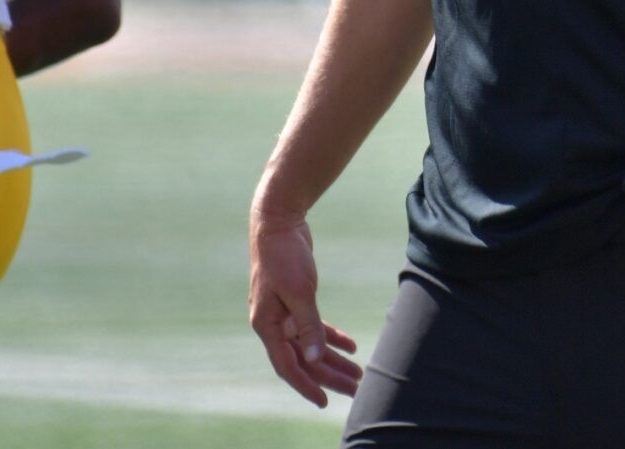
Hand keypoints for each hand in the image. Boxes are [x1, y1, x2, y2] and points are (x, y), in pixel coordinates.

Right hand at [248, 209, 363, 406]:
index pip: (287, 366)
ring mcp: (284, 314)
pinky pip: (314, 328)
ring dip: (333, 360)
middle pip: (303, 359)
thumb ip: (307, 325)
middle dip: (329, 376)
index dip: (306, 385)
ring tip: (357, 374)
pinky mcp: (296, 302)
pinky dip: (332, 338)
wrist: (277, 223)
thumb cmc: (284, 255)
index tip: (324, 402)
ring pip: (310, 346)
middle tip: (355, 390)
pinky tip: (351, 346)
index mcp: (267, 326)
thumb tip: (313, 358)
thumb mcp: (299, 291)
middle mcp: (273, 324)